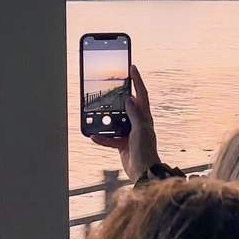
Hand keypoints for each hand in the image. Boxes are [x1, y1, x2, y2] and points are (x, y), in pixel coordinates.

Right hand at [91, 64, 159, 179]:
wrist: (143, 171)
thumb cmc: (145, 150)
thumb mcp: (141, 129)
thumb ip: (135, 113)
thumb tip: (129, 98)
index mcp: (145, 117)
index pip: (141, 94)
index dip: (137, 80)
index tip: (131, 66)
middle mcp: (137, 123)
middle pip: (126, 105)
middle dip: (117, 96)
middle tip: (108, 86)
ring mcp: (129, 133)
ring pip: (115, 121)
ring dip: (106, 118)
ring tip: (95, 112)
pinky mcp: (122, 144)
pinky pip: (109, 138)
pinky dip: (102, 137)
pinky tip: (93, 135)